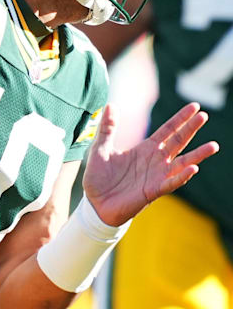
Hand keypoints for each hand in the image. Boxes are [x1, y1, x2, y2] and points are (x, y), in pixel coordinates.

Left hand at [83, 103, 218, 225]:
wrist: (95, 203)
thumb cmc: (99, 177)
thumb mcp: (100, 150)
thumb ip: (107, 129)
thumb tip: (110, 105)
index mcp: (145, 149)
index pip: (167, 130)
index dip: (180, 119)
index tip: (194, 106)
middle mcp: (156, 161)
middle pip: (178, 142)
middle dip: (190, 129)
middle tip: (204, 115)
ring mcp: (157, 176)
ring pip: (182, 163)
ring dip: (197, 155)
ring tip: (213, 146)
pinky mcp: (153, 191)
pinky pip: (171, 183)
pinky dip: (182, 176)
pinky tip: (193, 168)